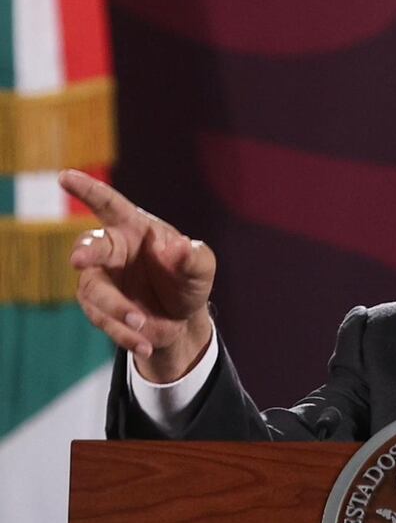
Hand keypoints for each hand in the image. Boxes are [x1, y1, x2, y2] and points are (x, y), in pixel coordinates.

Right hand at [59, 169, 215, 382]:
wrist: (183, 317)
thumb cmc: (188, 279)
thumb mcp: (202, 269)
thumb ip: (194, 257)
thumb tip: (178, 247)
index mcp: (133, 228)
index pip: (108, 204)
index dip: (87, 190)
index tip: (65, 177)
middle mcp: (111, 249)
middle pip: (89, 246)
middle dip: (84, 252)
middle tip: (80, 260)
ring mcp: (101, 279)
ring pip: (95, 291)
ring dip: (118, 310)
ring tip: (143, 324)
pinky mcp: (98, 308)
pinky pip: (104, 320)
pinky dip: (125, 334)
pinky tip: (145, 344)